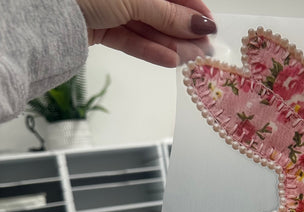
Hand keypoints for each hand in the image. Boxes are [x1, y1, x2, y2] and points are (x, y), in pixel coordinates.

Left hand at [76, 0, 215, 66]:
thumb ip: (168, 14)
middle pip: (162, 11)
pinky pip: (131, 40)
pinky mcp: (101, 28)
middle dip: (184, 31)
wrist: (43, 11)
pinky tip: (170, 60)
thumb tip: (199, 25)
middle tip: (204, 50)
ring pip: (148, 28)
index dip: (193, 8)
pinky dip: (150, 51)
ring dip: (171, 45)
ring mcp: (111, 8)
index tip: (209, 27)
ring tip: (190, 60)